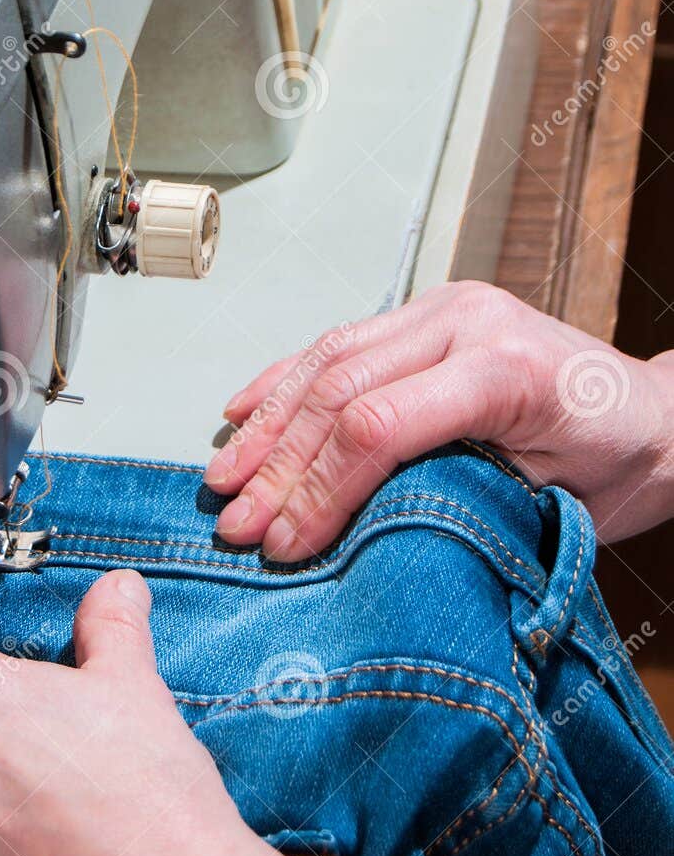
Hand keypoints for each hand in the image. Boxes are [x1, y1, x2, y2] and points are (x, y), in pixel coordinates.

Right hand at [205, 280, 673, 560]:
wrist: (655, 417)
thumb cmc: (618, 465)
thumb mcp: (550, 506)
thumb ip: (455, 506)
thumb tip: (355, 541)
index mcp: (506, 370)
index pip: (378, 426)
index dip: (321, 492)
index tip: (288, 545)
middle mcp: (468, 322)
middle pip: (340, 392)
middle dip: (279, 467)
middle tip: (239, 525)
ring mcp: (444, 309)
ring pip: (327, 359)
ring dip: (267, 424)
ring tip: (224, 479)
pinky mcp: (428, 314)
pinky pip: (340, 341)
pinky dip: (284, 379)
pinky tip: (244, 409)